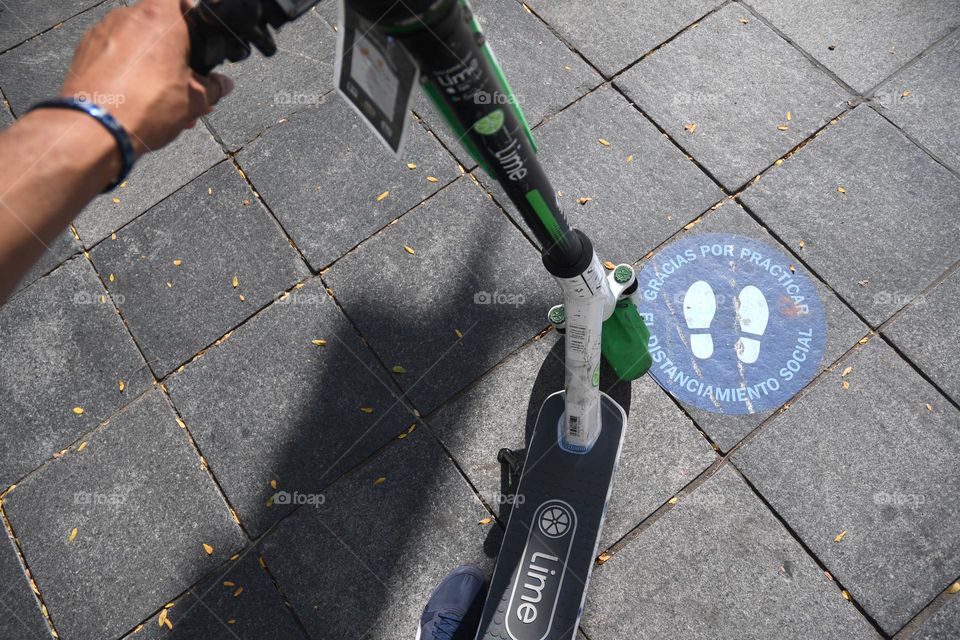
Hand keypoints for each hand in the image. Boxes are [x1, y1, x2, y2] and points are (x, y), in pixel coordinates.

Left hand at [59, 0, 232, 155]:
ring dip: (152, 65)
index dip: (193, 18)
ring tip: (163, 100)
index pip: (182, 2)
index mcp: (161, 18)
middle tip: (186, 82)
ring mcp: (103, 31)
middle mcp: (129, 16)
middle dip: (174, 54)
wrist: (96, 128)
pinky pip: (114, 54)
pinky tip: (136, 98)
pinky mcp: (85, 49)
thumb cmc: (146, 106)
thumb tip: (223, 85)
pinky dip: (127, 71)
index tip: (198, 40)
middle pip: (158, 27)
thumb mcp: (195, 100)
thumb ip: (214, 88)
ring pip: (137, 43)